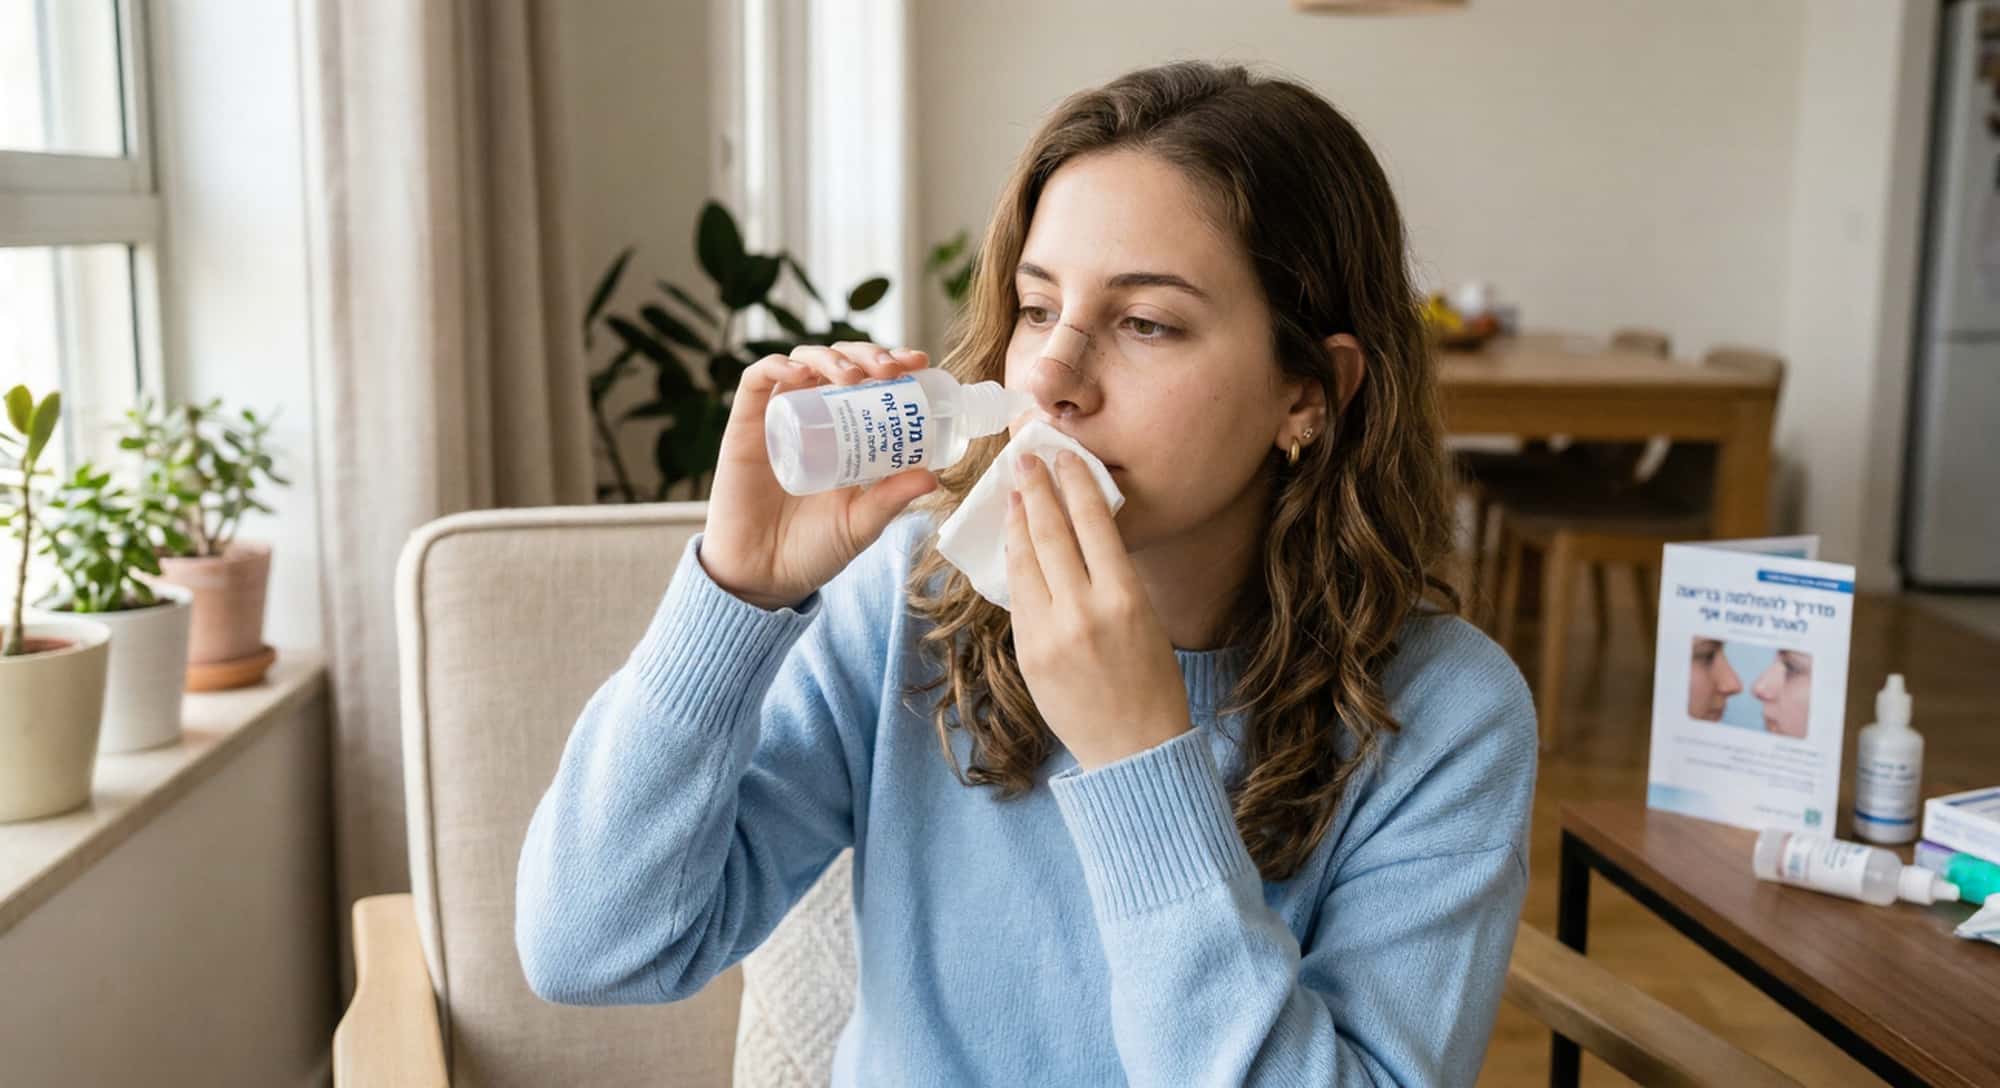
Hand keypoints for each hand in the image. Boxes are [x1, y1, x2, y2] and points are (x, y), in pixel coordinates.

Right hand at [701, 341, 937, 609]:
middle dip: (868, 354)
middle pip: (840, 363)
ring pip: (803, 361)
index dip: (894, 362)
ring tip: (854, 376)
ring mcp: (780, 418)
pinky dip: (777, 365)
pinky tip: (800, 372)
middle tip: (890, 370)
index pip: (871, 381)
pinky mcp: (746, 426)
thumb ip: (891, 499)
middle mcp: (813, 417)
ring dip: (831, 357)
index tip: (919, 363)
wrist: (765, 577)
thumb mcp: (862, 522)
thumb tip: (933, 475)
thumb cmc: (815, 550)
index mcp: (847, 433)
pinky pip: (757, 381)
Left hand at [1005, 449, 1191, 769]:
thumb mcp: (1147, 618)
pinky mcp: (1027, 653)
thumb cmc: (1152, 681)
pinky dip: (1015, 564)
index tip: (1063, 456)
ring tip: (1014, 494)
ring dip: (1017, 522)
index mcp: (1124, 597)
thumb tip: (1081, 531)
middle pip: (1050, 533)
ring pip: (1025, 561)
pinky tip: (1014, 544)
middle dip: (1035, 490)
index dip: (1074, 483)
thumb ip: (1112, 576)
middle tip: (1024, 459)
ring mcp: (1050, 633)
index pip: (1093, 522)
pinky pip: (1018, 596)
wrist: (1134, 749)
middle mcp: (1084, 610)